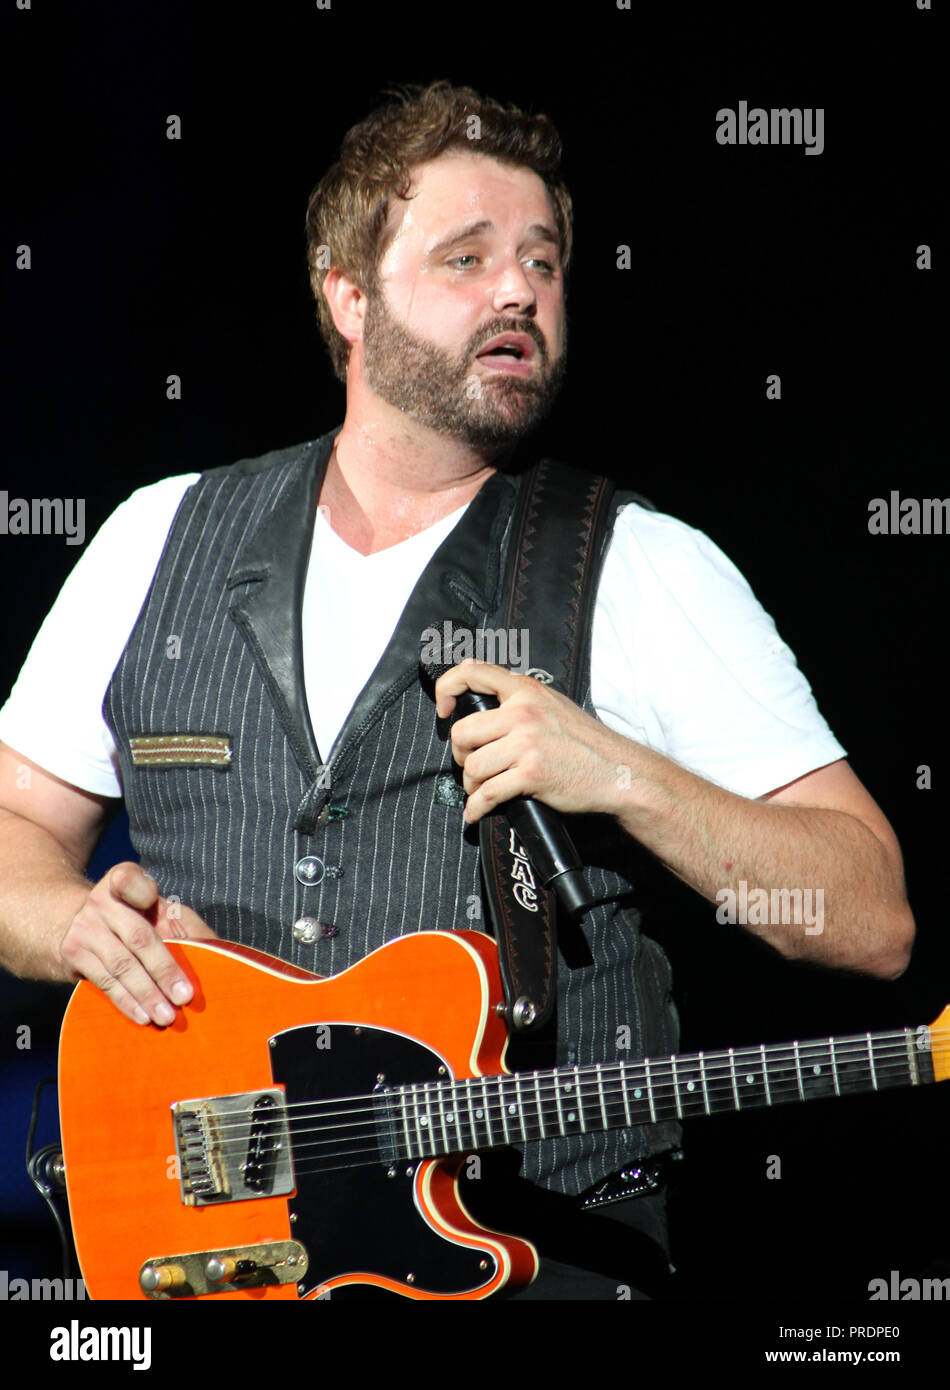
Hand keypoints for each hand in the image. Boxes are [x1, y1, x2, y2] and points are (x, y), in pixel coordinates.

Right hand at [59, 861, 217, 1026]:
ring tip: (167, 1015)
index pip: (131, 881)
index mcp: (123, 882)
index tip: (151, 900)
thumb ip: (184, 924)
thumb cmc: (131, 919)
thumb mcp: (156, 911)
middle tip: (184, 997)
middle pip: (137, 937)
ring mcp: (83, 928)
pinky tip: (142, 1016)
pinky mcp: (72, 954)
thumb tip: (217, 951)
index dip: (140, 890)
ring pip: (121, 965)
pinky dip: (126, 1002)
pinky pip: (104, 982)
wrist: (72, 925)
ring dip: (147, 994)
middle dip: (163, 969)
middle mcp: (100, 902)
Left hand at [434, 659, 625, 824]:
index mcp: (526, 690)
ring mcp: (526, 744)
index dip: (446, 689)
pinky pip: (487, 794)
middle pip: (462, 733)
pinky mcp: (531, 774)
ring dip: (470, 785)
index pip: (472, 674)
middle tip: (471, 764)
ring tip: (481, 789)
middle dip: (460, 754)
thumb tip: (471, 665)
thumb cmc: (583, 741)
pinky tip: (477, 812)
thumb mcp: (550, 702)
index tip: (444, 710)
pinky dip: (476, 808)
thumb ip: (513, 690)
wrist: (619, 771)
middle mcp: (523, 712)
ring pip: (472, 767)